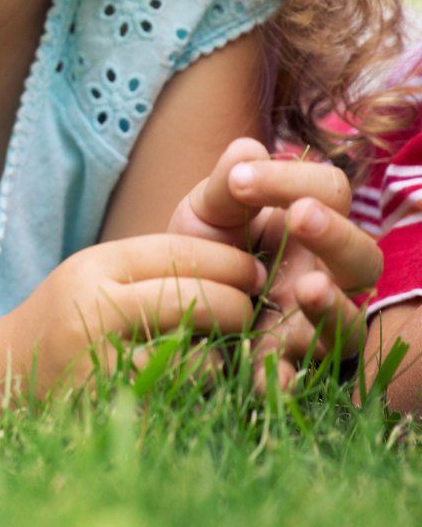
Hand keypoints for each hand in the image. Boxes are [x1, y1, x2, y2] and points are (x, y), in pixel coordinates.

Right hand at [0, 234, 266, 397]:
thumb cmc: (64, 325)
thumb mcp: (95, 280)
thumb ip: (153, 269)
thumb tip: (243, 261)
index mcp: (94, 267)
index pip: (181, 251)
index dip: (231, 261)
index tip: (254, 273)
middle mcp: (94, 306)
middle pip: (198, 296)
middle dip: (239, 305)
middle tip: (251, 312)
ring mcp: (101, 359)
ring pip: (199, 351)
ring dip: (222, 352)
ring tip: (219, 349)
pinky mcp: (109, 404)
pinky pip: (181, 394)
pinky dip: (198, 385)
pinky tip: (191, 380)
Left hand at [169, 139, 381, 386]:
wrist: (163, 302)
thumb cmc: (202, 248)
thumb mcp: (206, 213)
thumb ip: (226, 186)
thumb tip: (248, 148)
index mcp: (311, 226)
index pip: (328, 192)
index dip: (291, 180)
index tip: (240, 181)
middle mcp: (326, 275)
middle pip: (363, 257)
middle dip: (337, 236)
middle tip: (301, 216)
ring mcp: (312, 325)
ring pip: (350, 323)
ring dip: (333, 307)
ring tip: (306, 289)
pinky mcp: (284, 364)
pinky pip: (300, 378)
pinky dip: (286, 378)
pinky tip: (271, 375)